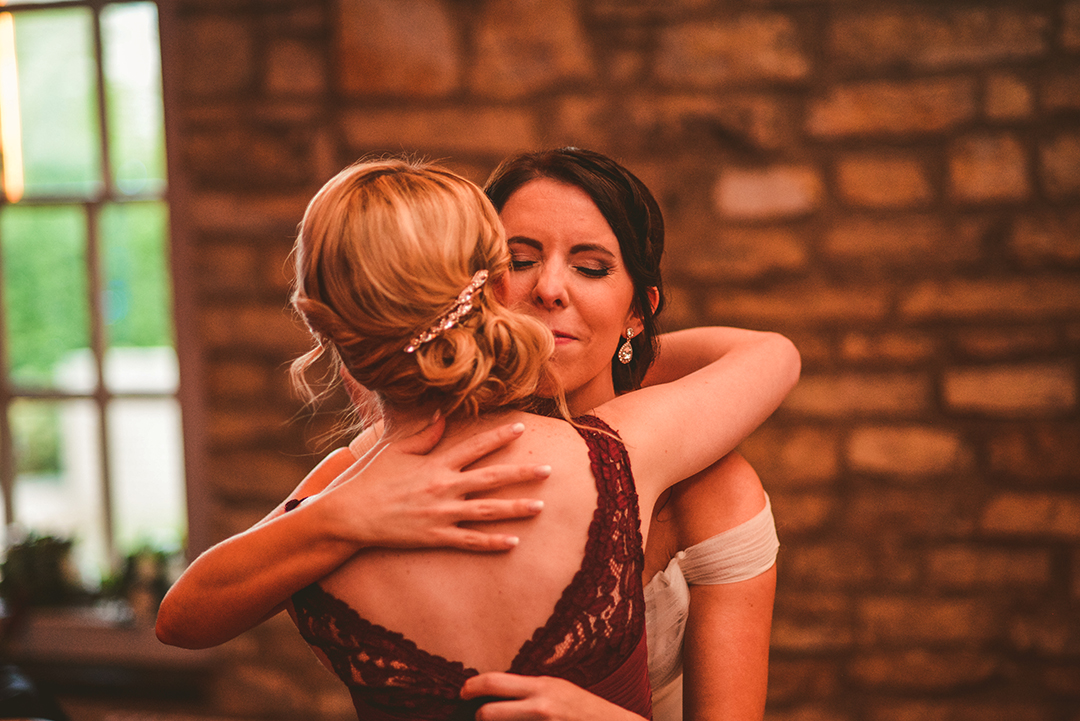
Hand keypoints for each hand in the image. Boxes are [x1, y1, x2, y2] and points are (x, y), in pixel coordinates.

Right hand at [320, 418, 550, 551]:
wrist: (351, 515)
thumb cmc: (372, 480)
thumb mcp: (396, 450)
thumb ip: (424, 434)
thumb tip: (444, 416)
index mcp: (436, 464)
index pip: (475, 446)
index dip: (499, 436)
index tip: (522, 428)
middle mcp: (443, 487)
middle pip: (491, 478)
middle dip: (522, 473)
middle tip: (548, 469)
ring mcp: (441, 514)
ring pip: (487, 510)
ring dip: (515, 508)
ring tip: (540, 506)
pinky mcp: (435, 537)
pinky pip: (470, 541)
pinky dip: (492, 542)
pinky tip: (513, 542)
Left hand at [461, 673, 644, 720]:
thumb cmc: (584, 709)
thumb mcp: (557, 689)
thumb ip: (529, 690)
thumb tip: (497, 692)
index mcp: (541, 687)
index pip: (494, 683)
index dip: (471, 687)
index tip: (463, 692)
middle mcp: (540, 707)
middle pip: (487, 713)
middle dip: (477, 715)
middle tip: (477, 715)